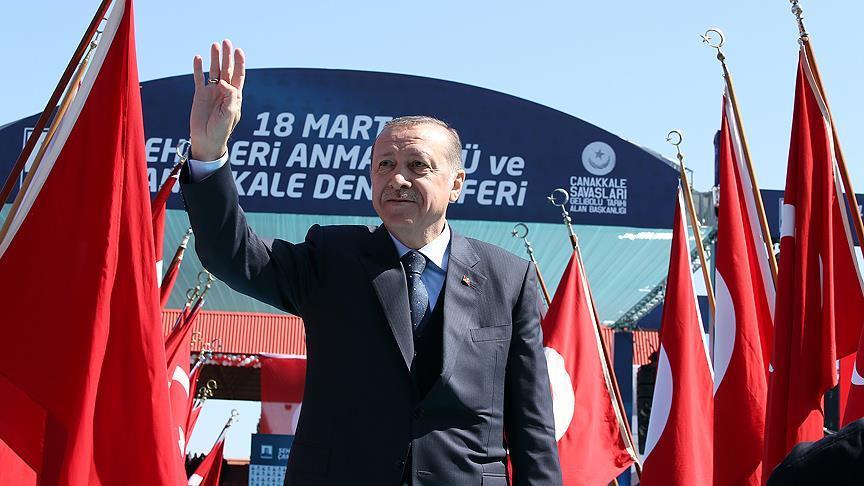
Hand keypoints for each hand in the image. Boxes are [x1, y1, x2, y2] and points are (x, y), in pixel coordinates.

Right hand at [190, 39, 244, 160]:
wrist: (207, 140)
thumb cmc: (221, 130)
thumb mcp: (230, 114)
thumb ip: (230, 97)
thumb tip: (224, 82)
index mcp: (234, 95)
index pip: (238, 75)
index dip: (239, 63)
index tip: (239, 51)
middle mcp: (224, 91)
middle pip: (226, 69)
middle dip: (227, 56)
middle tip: (226, 42)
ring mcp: (212, 92)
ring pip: (213, 71)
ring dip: (214, 58)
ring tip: (214, 45)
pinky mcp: (200, 94)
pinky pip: (199, 78)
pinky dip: (198, 68)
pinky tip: (198, 58)